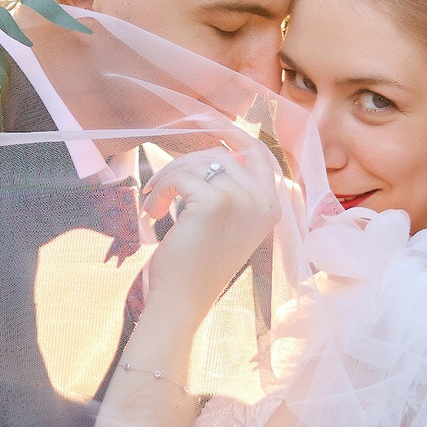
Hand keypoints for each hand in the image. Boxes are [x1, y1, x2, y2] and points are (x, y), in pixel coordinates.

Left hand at [140, 148, 278, 316]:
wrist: (183, 302)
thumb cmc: (198, 266)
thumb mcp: (228, 225)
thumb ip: (235, 191)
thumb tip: (223, 149)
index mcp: (273, 206)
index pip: (259, 154)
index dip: (234, 136)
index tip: (208, 125)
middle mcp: (264, 201)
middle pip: (222, 154)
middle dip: (185, 163)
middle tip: (159, 185)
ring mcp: (242, 201)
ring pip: (198, 163)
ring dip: (168, 178)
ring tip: (153, 202)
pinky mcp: (214, 203)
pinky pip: (181, 177)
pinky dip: (160, 190)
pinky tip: (153, 212)